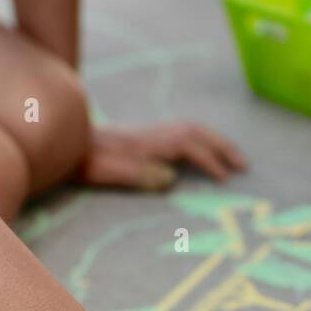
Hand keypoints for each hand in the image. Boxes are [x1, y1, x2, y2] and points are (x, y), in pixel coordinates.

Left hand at [80, 122, 247, 189]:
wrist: (65, 144)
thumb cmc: (84, 162)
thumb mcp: (109, 171)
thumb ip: (139, 174)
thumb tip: (172, 178)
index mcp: (147, 143)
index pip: (188, 146)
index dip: (209, 161)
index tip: (224, 180)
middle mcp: (152, 133)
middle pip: (196, 132)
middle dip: (223, 147)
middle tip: (244, 166)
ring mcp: (149, 133)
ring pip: (191, 130)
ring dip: (215, 143)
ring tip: (233, 160)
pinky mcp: (145, 137)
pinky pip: (182, 134)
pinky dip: (201, 142)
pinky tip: (204, 155)